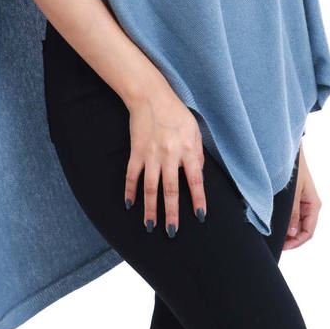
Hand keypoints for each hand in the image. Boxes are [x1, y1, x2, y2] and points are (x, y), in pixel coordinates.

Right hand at [123, 87, 206, 236]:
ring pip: (150, 188)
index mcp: (187, 149)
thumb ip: (197, 153)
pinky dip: (130, 190)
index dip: (198, 200)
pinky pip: (132, 175)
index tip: (200, 216)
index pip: (195, 181)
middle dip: (171, 213)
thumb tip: (199, 175)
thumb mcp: (194, 129)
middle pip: (170, 190)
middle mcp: (169, 155)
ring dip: (150, 209)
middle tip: (172, 232)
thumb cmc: (175, 112)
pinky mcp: (136, 152)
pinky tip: (130, 204)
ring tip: (150, 226)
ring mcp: (151, 154)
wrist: (150, 96)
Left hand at [282, 143, 321, 249]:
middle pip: (301, 229)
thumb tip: (292, 234)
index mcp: (314, 205)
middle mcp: (309, 204)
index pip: (308, 232)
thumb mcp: (293, 194)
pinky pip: (291, 214)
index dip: (295, 242)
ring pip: (295, 223)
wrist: (286, 149)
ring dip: (286, 229)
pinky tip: (273, 221)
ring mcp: (302, 200)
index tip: (282, 246)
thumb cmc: (293, 168)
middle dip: (290, 238)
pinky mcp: (294, 196)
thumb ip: (293, 214)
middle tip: (274, 242)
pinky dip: (284, 220)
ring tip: (272, 233)